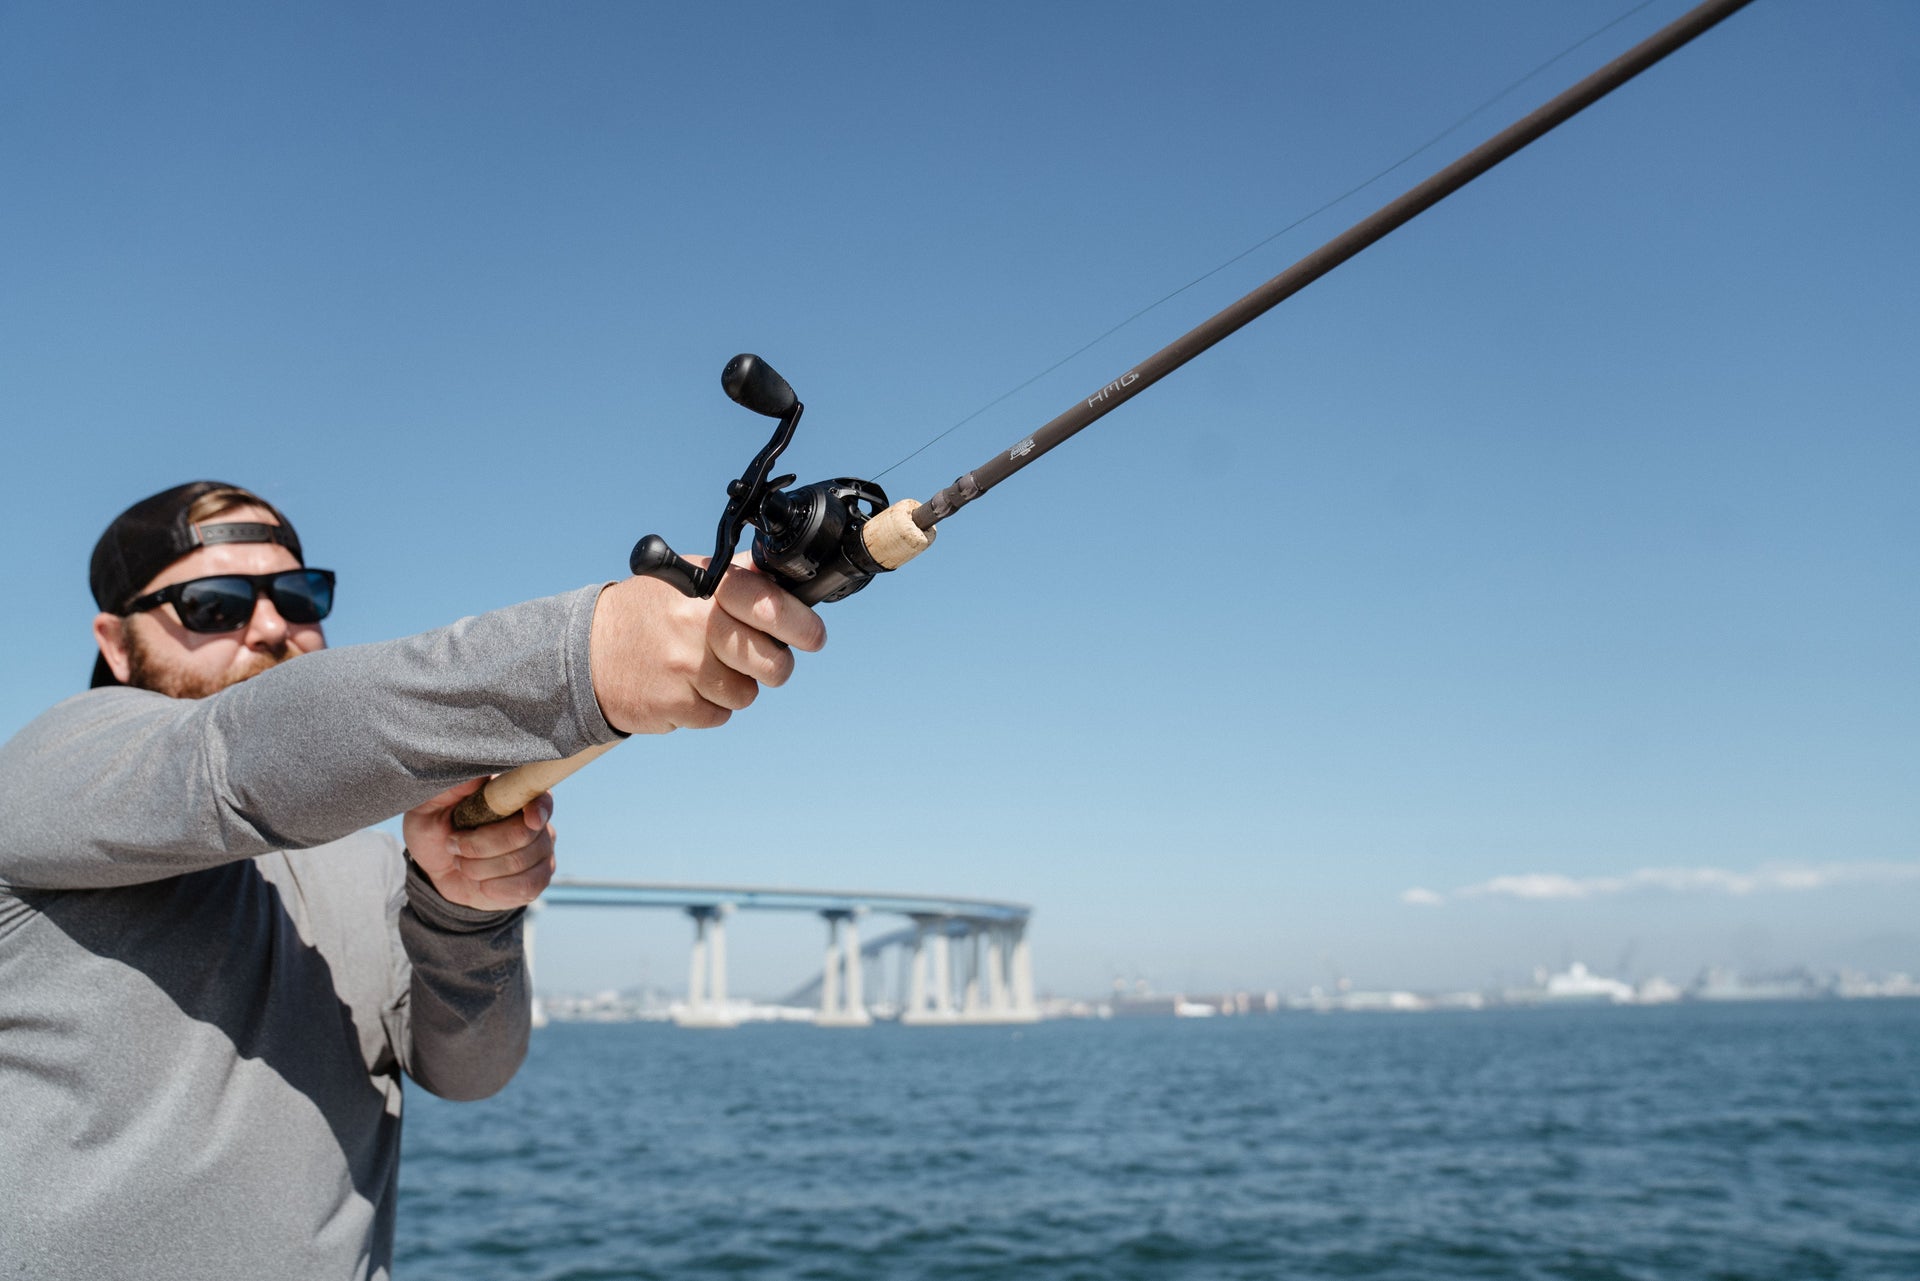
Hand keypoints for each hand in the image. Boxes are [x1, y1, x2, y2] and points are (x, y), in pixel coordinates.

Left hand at [403, 778, 556, 911]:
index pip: (541, 799)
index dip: (538, 809)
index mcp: (516, 795)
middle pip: (523, 835)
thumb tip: (477, 778)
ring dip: (479, 867)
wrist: (438, 869)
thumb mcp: (428, 808)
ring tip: (460, 862)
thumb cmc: (436, 829)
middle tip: (453, 845)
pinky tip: (480, 882)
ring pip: (519, 863)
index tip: (530, 818)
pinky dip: (494, 888)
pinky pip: (525, 887)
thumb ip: (450, 789)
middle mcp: (537, 821)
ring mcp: (541, 851)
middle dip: (480, 845)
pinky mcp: (537, 879)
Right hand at [589, 557, 825, 734]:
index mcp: (706, 589)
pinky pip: (718, 716)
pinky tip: (682, 687)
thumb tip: (793, 582)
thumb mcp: (684, 578)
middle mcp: (697, 626)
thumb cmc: (644, 613)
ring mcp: (685, 668)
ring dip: (732, 687)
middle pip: (772, 663)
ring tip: (702, 668)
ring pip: (746, 694)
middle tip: (761, 660)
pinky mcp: (673, 705)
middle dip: (774, 666)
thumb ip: (735, 578)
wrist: (581, 653)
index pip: (768, 603)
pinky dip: (707, 707)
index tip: (814, 637)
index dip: (799, 623)